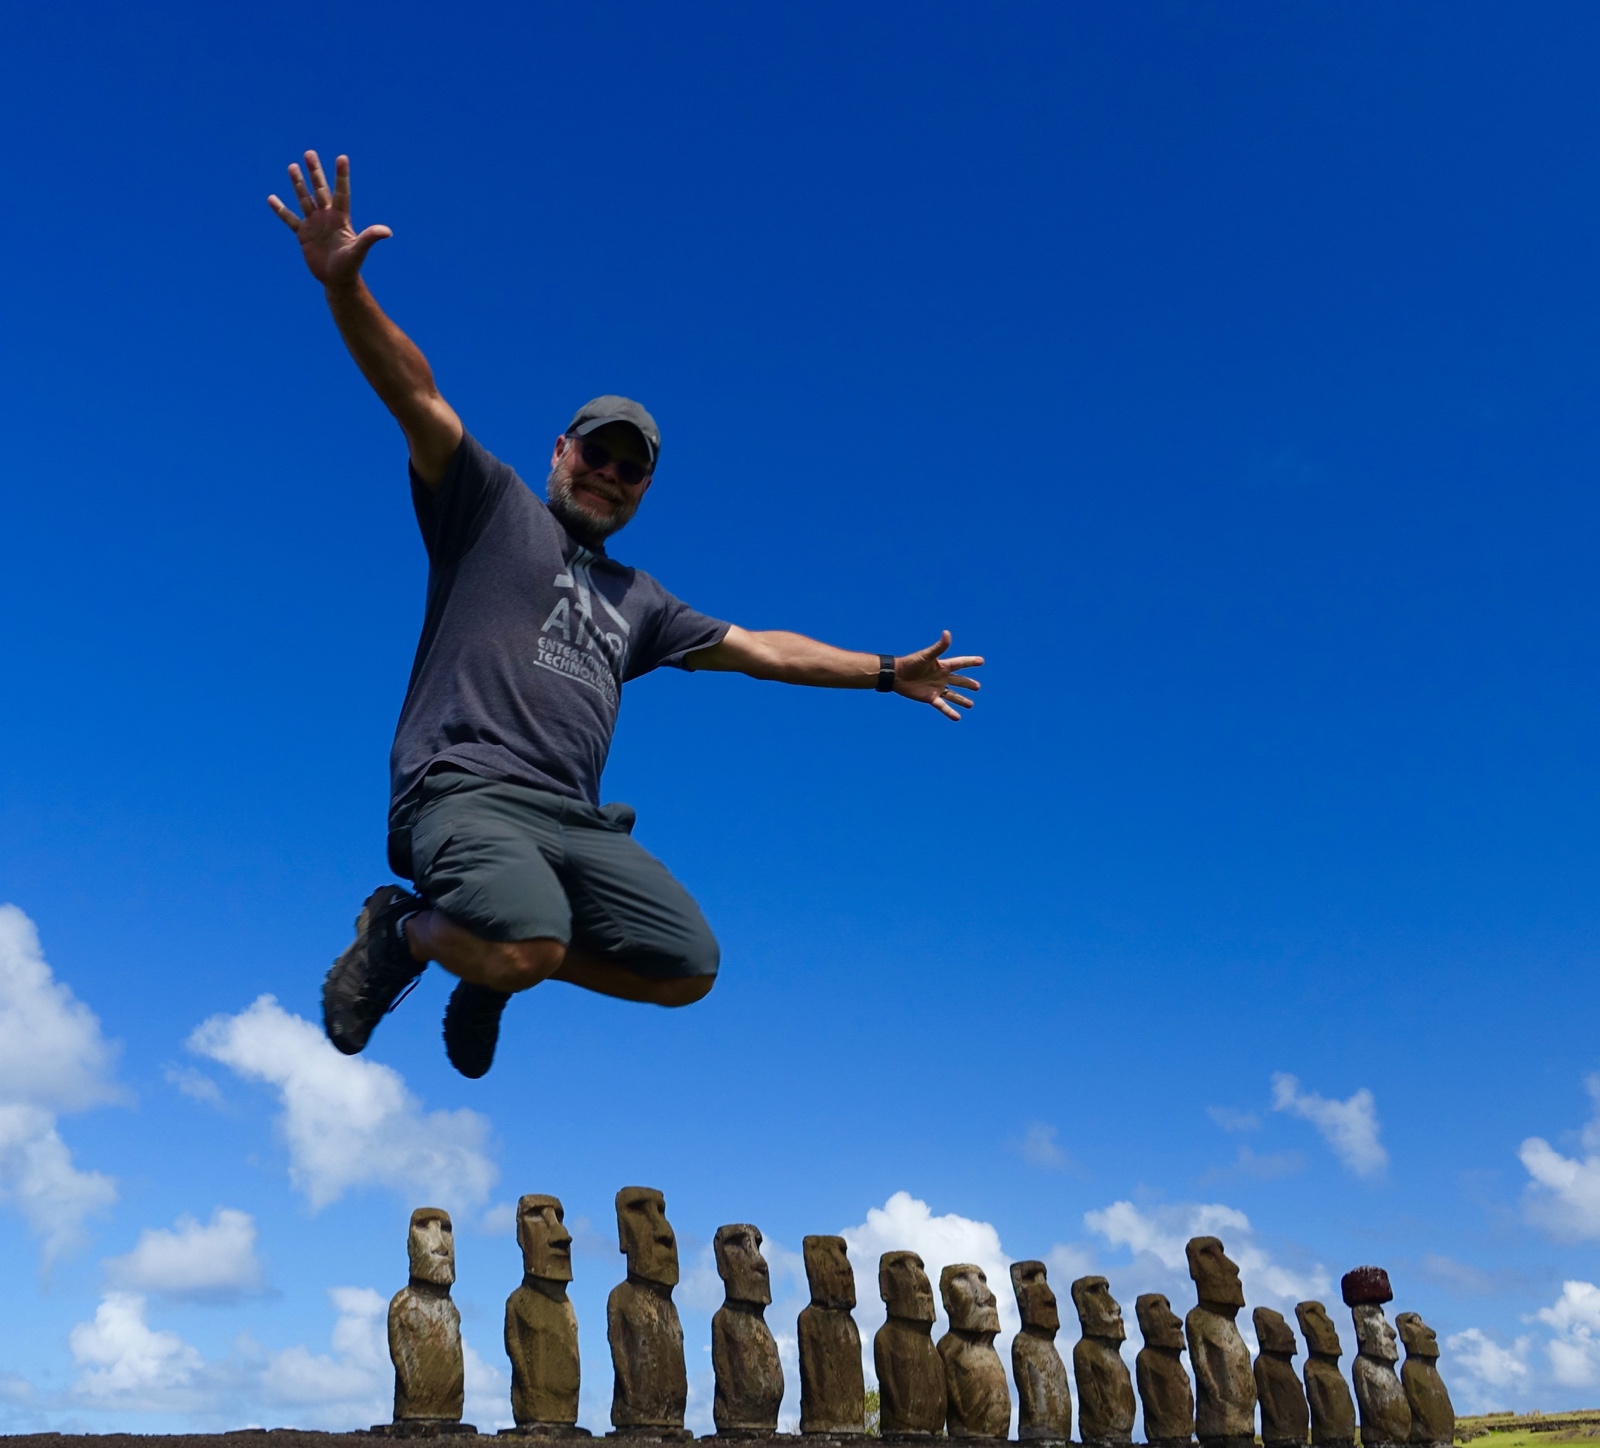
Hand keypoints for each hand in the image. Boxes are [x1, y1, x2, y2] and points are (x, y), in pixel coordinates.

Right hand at [267, 151, 391, 288]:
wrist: (337, 280)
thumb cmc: (350, 266)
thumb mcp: (359, 250)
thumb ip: (370, 238)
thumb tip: (387, 232)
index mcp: (340, 218)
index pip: (341, 192)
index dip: (341, 176)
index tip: (342, 157)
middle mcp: (327, 217)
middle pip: (320, 189)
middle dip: (315, 172)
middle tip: (309, 153)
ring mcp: (314, 224)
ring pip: (304, 199)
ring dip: (298, 184)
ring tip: (292, 166)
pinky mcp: (303, 234)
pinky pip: (289, 219)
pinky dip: (280, 210)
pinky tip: (271, 198)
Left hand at [894, 631, 983, 719]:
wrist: (896, 675)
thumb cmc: (911, 662)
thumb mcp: (927, 655)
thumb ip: (939, 647)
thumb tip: (947, 633)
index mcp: (943, 666)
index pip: (960, 663)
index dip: (970, 662)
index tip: (981, 661)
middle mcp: (941, 677)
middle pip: (959, 681)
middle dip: (968, 684)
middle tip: (977, 687)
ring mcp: (937, 688)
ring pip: (953, 695)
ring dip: (962, 699)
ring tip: (971, 704)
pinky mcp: (930, 698)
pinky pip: (942, 706)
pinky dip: (950, 712)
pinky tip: (957, 717)